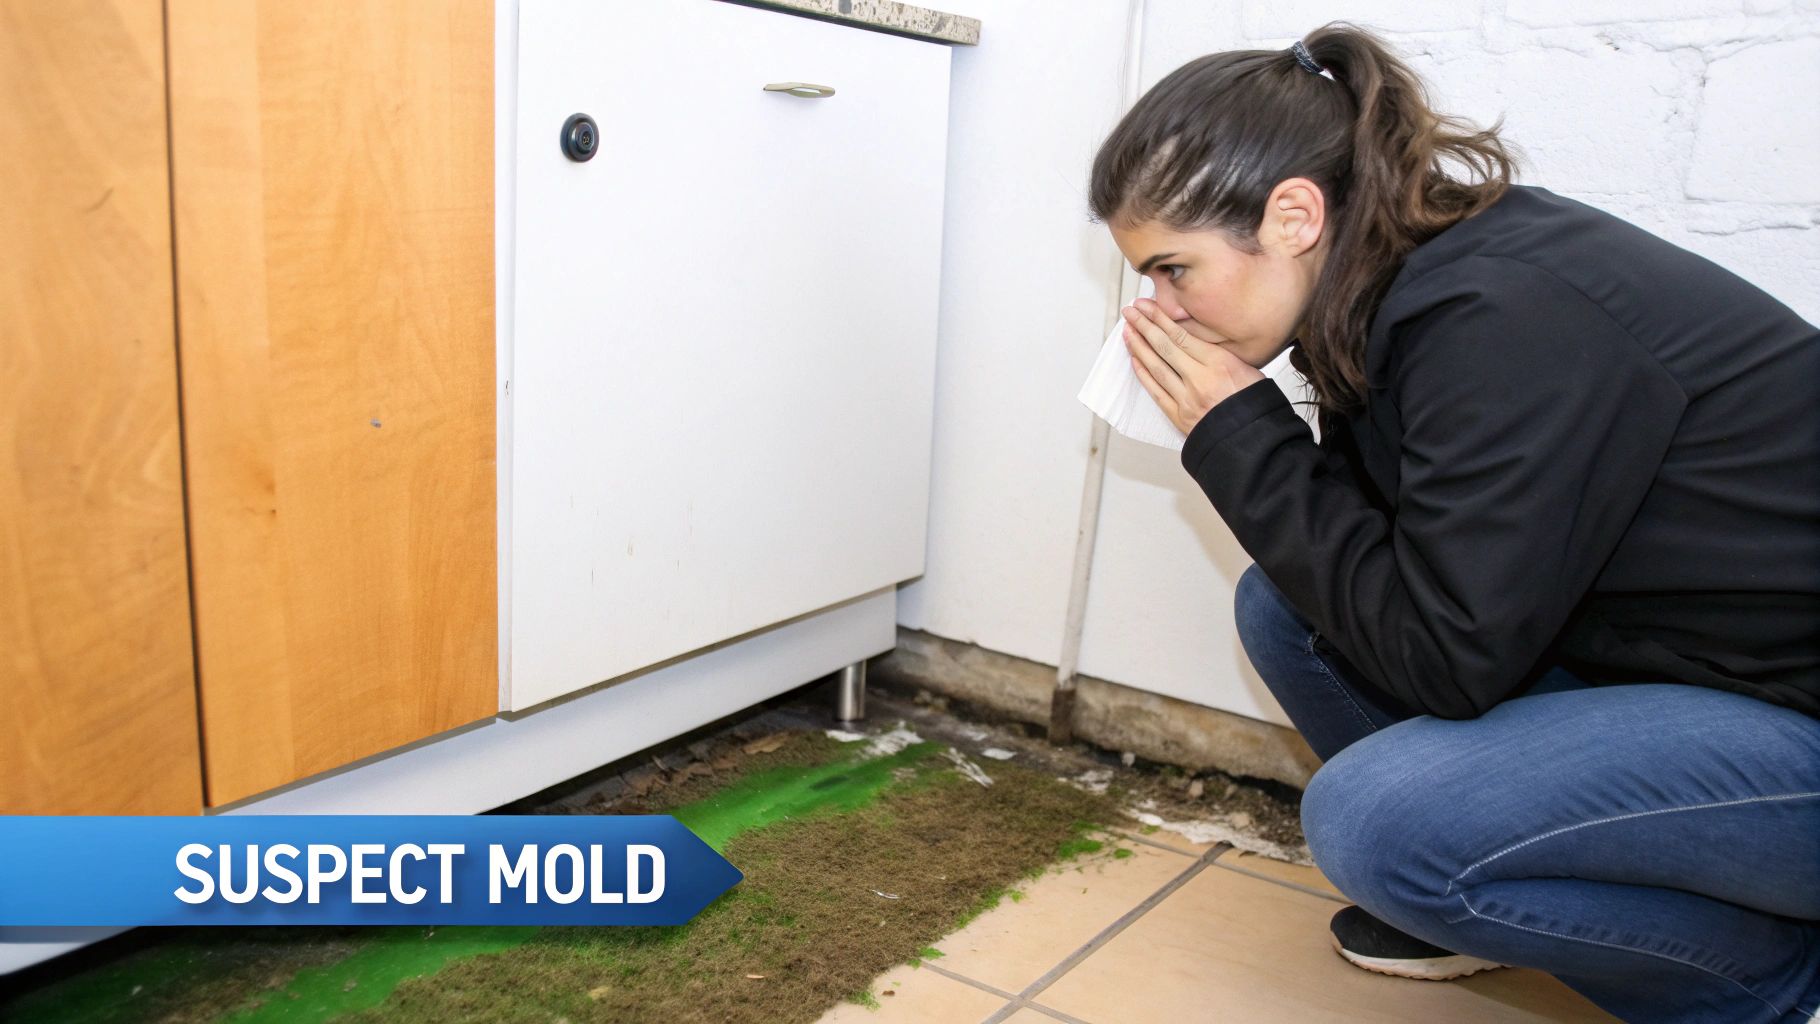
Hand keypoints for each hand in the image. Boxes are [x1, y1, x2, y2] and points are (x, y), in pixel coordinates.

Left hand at [1122, 299, 1267, 435]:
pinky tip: (1135, 360)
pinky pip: (1156, 391)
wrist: (1253, 439)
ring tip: (1128, 331)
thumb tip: (1199, 339)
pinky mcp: (1179, 416)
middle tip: (1130, 312)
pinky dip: (1144, 374)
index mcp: (1219, 363)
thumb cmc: (1255, 404)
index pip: (1181, 335)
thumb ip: (1220, 353)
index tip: (1146, 306)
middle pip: (1164, 347)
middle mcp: (1199, 379)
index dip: (1160, 319)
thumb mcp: (1248, 368)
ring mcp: (1186, 398)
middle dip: (1144, 326)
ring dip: (1139, 347)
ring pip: (1156, 367)